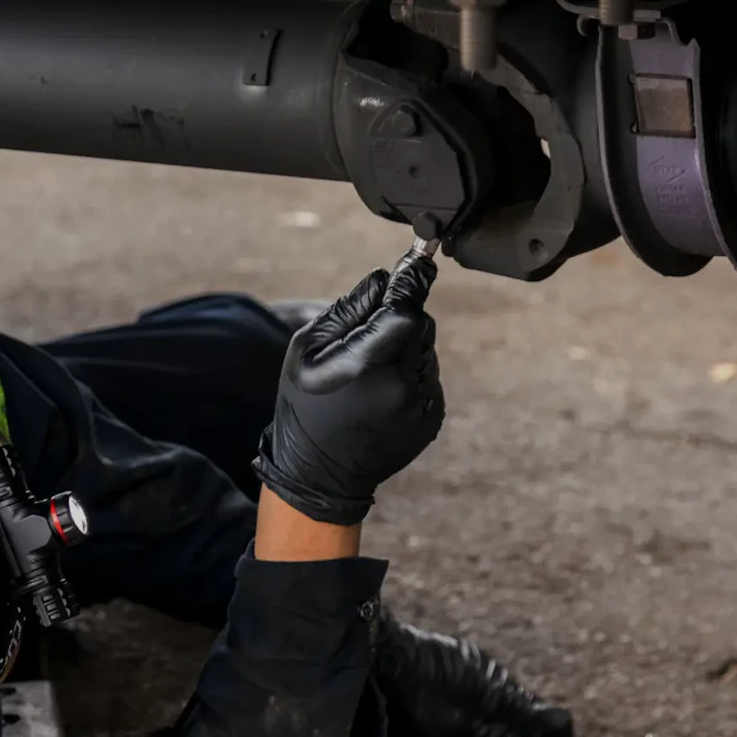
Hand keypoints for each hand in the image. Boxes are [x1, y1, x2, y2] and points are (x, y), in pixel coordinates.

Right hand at [253, 260, 443, 525]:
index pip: (407, 309)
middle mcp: (403, 386)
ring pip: (426, 352)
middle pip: (420, 326)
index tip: (418, 262)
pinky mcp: (432, 420)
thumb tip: (385, 279)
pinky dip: (411, 376)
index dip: (412, 283)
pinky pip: (428, 379)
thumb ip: (350, 310)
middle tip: (368, 339)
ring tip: (370, 377)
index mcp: (369, 364)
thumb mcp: (308, 349)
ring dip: (405, 350)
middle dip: (401, 320)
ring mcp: (421, 406)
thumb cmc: (304, 405)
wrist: (319, 474)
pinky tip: (382, 396)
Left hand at [374, 611, 574, 736]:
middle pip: (531, 710)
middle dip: (517, 732)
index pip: (560, 725)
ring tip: (457, 727)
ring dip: (491, 712)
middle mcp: (509, 685)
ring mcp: (487, 663)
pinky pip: (478, 678)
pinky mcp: (465, 652)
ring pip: (503, 693)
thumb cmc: (419, 718)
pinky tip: (438, 702)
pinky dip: (469, 693)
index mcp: (515, 714)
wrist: (391, 660)